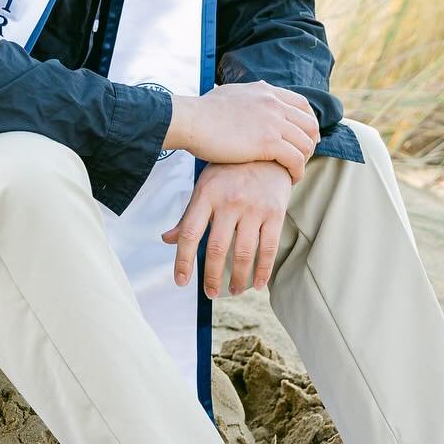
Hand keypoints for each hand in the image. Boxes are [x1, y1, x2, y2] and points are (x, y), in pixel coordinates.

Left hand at [161, 160, 292, 297]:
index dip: (183, 261)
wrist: (269, 150)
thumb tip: (167, 240)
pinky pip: (269, 248)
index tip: (181, 282)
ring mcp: (254, 207)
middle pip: (216, 248)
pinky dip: (262, 271)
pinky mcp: (275, 212)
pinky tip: (257, 283)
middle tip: (211, 293)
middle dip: (212, 277)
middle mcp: (229, 201)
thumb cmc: (231, 171)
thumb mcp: (206, 185)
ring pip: (243, 253)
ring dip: (238, 279)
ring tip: (234, 290)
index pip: (189, 233)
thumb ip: (189, 214)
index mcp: (207, 194)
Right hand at [165, 81, 319, 182]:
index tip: (306, 136)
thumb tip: (240, 98)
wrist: (191, 120)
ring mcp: (272, 122)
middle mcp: (273, 103)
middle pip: (310, 124)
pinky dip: (297, 171)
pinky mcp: (268, 142)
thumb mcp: (229, 94)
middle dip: (311, 143)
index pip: (302, 104)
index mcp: (266, 92)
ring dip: (304, 160)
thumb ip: (244, 97)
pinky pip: (296, 159)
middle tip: (303, 158)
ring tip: (295, 171)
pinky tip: (290, 179)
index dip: (308, 122)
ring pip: (306, 143)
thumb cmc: (201, 112)